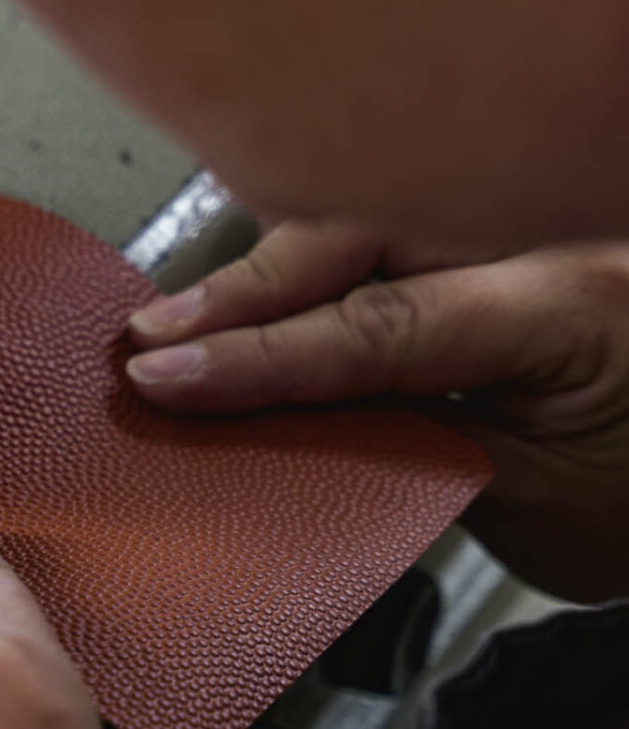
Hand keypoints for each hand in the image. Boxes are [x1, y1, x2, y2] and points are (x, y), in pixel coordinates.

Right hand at [126, 221, 628, 601]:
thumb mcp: (540, 507)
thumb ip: (410, 448)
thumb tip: (272, 421)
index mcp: (579, 301)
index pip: (383, 324)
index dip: (260, 355)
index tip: (167, 378)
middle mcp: (558, 232)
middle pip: (360, 233)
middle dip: (245, 289)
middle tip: (150, 342)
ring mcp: (532, 226)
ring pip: (365, 221)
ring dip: (270, 276)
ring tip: (179, 326)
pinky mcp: (511, 238)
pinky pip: (390, 238)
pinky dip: (315, 273)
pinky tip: (253, 305)